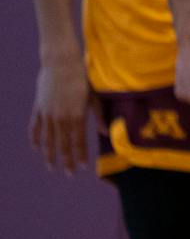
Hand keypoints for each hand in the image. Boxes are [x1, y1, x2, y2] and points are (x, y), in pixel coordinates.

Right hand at [28, 50, 91, 173]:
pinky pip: (35, 127)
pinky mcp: (39, 107)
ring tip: (51, 167)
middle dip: (66, 161)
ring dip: (50, 154)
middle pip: (63, 144)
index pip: (78, 141)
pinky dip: (36, 138)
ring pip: (48, 139)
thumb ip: (99, 115)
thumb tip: (105, 133)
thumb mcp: (94, 97)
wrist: (61, 63)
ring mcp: (48, 113)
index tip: (82, 168)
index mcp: (76, 115)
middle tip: (68, 175)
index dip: (80, 156)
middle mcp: (61, 117)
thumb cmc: (82, 78)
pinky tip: (36, 149)